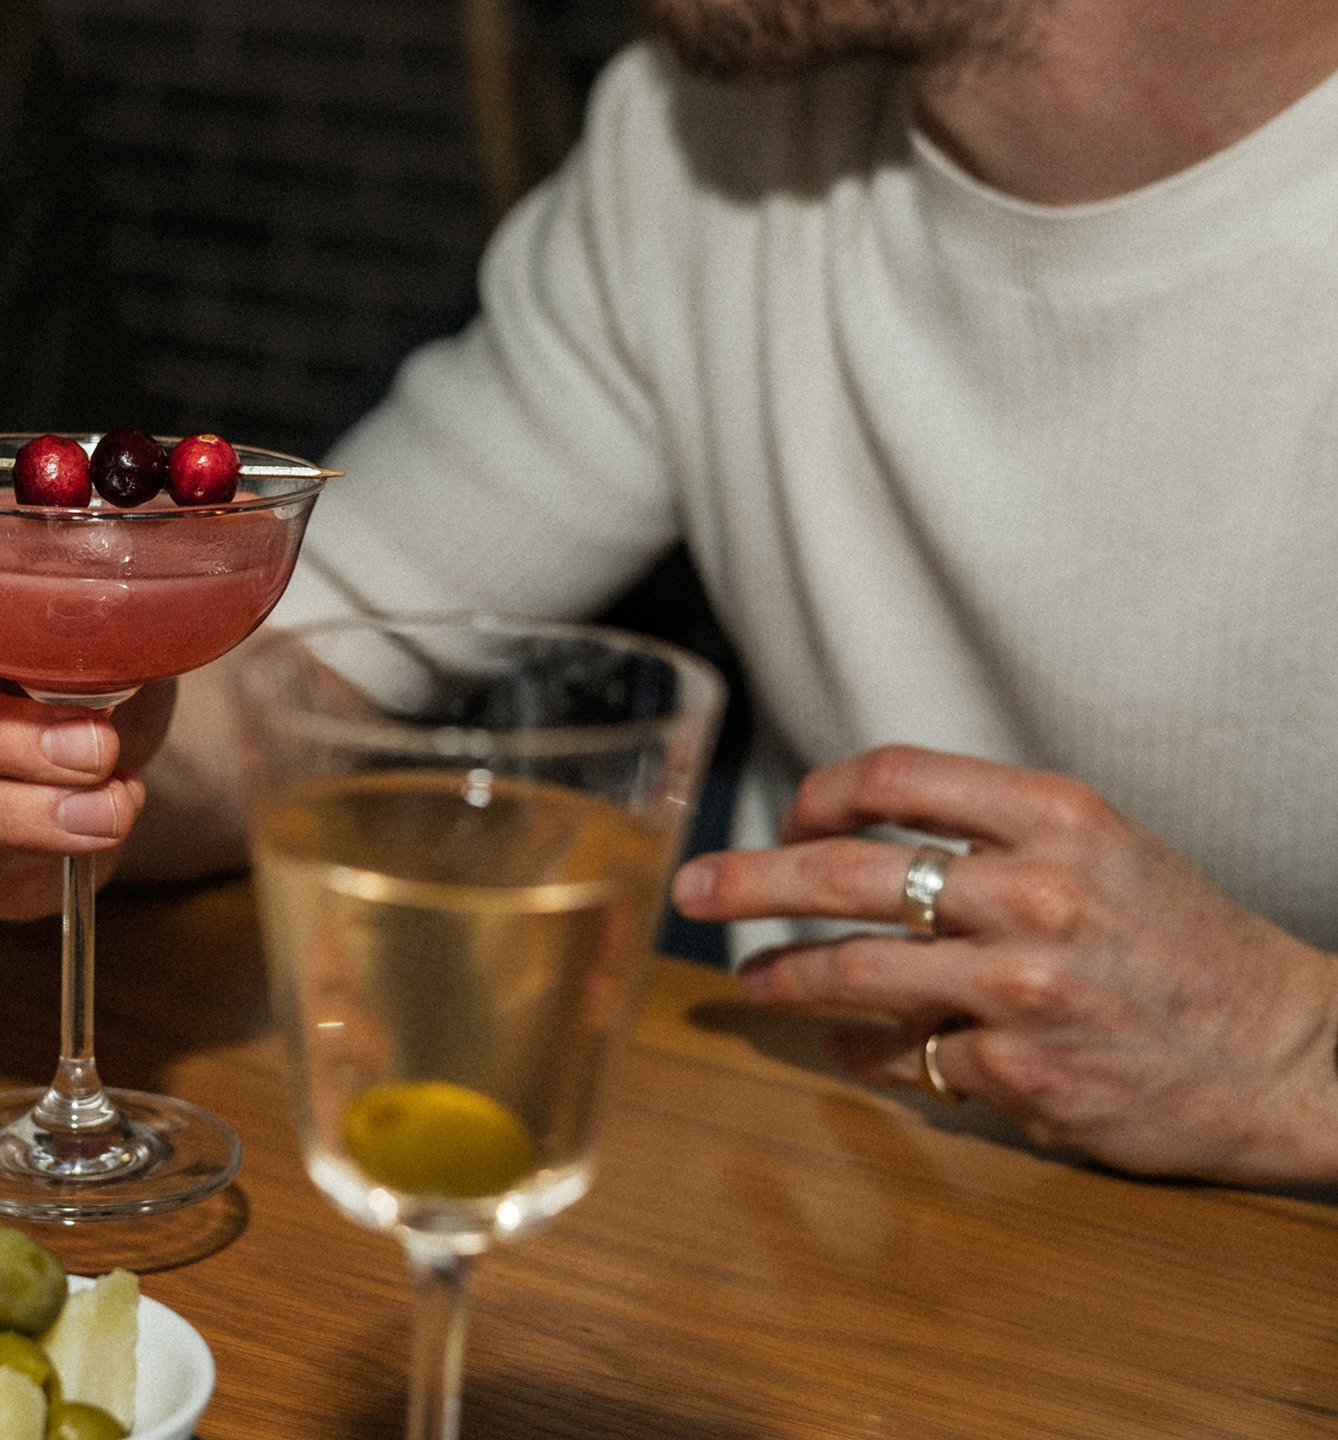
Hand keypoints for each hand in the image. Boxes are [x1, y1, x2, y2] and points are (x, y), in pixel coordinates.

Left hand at [669, 745, 1337, 1184]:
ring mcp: (1020, 986)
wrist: (1287, 1053)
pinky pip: (902, 1056)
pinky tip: (843, 1049)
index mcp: (1056, 819)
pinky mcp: (1017, 1070)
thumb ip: (992, 835)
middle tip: (693, 888)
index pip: (894, 776)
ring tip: (752, 979)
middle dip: (748, 879)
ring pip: (854, 969)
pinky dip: (860, 1052)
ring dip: (784, 974)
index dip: (818, 794)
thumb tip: (862, 841)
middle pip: (843, 871)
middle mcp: (1033, 894)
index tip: (787, 818)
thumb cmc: (1184, 946)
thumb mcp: (1105, 850)